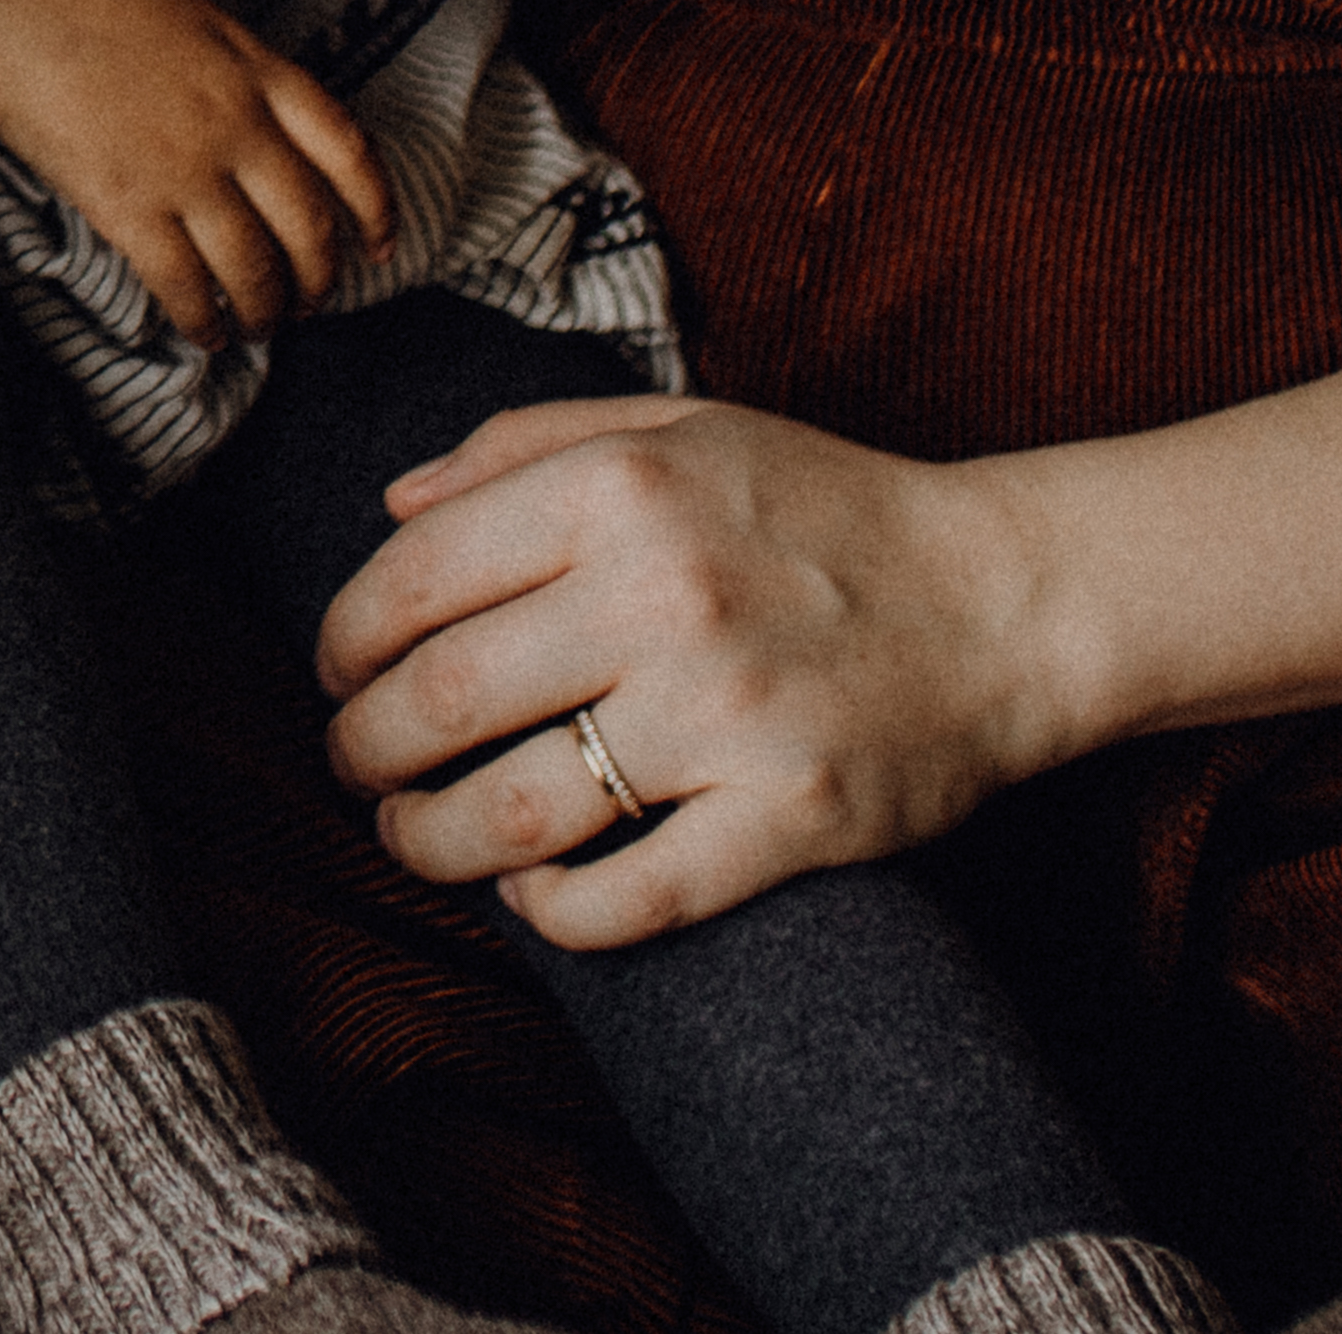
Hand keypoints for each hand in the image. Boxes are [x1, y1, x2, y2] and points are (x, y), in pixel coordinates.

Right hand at [0, 0, 389, 342]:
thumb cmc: (94, 1)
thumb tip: (276, 120)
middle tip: (311, 302)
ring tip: (260, 325)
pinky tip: (204, 333)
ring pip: (254, 266)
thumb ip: (248, 67)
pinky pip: (184, 282)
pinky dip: (203, 319)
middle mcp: (237, 126)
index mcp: (259, 70)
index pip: (348, 151)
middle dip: (318, 278)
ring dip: (266, 309)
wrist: (7, 13)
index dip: (377, 209)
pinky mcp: (128, 205)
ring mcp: (184, 169)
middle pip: (308, 225)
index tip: (381, 246)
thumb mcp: (197, 15)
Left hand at [316, 392, 1095, 947]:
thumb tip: (392, 504)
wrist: (1007, 600)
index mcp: (619, 490)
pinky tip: (530, 896)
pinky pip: (626, 900)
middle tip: (353, 765)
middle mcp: (663, 596)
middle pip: (438, 703)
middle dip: (361, 749)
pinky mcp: (789, 820)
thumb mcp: (676, 427)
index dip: (343, 640)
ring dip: (427, 842)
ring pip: (509, 815)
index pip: (412, 577)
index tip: (334, 672)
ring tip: (410, 836)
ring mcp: (727, 717)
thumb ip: (523, 445)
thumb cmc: (821, 511)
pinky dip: (552, 914)